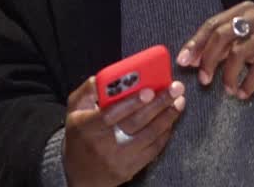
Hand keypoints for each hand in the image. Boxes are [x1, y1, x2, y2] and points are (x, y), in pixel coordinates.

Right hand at [62, 75, 185, 186]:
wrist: (78, 175)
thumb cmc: (79, 135)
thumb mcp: (74, 110)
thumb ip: (88, 91)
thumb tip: (105, 77)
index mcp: (87, 126)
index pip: (111, 113)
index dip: (132, 102)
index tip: (150, 90)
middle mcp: (103, 144)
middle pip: (135, 123)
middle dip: (159, 104)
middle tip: (176, 89)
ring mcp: (118, 159)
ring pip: (148, 137)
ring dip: (167, 118)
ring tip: (179, 102)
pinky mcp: (130, 170)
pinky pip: (152, 151)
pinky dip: (164, 135)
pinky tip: (170, 122)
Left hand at [176, 1, 253, 99]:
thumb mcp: (248, 38)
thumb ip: (225, 45)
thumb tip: (196, 59)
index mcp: (243, 10)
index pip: (212, 24)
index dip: (196, 43)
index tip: (184, 61)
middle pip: (222, 36)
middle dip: (208, 59)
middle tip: (203, 79)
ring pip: (239, 52)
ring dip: (228, 74)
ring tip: (227, 89)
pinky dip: (248, 83)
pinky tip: (243, 93)